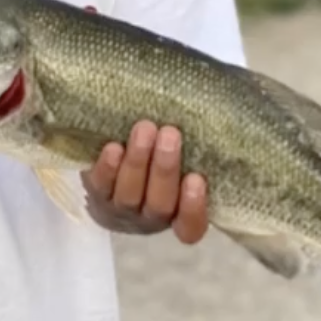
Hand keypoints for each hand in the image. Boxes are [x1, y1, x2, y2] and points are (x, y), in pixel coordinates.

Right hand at [77, 5, 207, 243]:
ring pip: (158, 208)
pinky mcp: (184, 219)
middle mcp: (124, 205)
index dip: (106, 171)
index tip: (111, 145)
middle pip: (129, 197)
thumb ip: (99, 58)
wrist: (164, 142)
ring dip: (164, 174)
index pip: (97, 186)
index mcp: (100, 180)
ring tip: (172, 136)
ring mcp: (155, 215)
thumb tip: (89, 11)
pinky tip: (198, 180)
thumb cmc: (128, 116)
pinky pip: (188, 228)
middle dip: (140, 164)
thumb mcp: (111, 93)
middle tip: (150, 127)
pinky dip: (193, 209)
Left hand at [81, 121, 209, 243]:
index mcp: (177, 211)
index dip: (194, 209)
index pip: (190, 227)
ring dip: (138, 161)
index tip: (197, 178)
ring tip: (145, 128)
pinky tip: (113, 147)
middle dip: (165, 169)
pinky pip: (100, 185)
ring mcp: (120, 208)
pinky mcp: (94, 193)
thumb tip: (227, 93)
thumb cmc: (157, 145)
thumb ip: (197, 136)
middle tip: (170, 133)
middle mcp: (149, 216)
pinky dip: (107, 167)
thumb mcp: (180, 147)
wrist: (107, 152)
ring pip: (130, 195)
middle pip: (160, 205)